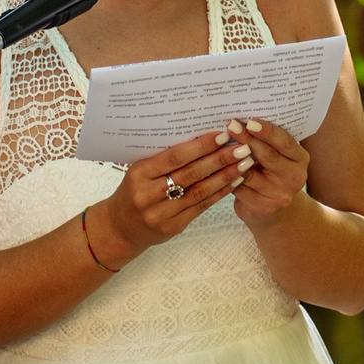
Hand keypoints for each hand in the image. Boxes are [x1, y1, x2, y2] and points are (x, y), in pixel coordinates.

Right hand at [95, 129, 246, 264]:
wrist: (119, 228)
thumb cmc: (133, 192)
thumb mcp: (139, 172)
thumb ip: (164, 159)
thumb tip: (201, 139)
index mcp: (139, 174)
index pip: (174, 158)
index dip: (200, 146)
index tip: (221, 135)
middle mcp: (147, 194)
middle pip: (189, 174)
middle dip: (218, 159)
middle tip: (240, 147)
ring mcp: (160, 214)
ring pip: (199, 192)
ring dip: (224, 176)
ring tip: (243, 163)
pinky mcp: (172, 227)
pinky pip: (200, 207)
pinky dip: (219, 193)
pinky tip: (233, 182)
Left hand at [227, 119, 309, 226]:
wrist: (272, 210)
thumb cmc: (269, 174)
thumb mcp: (277, 157)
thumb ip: (266, 142)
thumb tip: (241, 120)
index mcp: (300, 159)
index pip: (284, 142)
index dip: (267, 131)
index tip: (249, 121)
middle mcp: (295, 178)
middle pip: (268, 156)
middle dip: (247, 139)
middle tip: (231, 126)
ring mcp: (280, 195)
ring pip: (250, 173)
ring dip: (233, 158)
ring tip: (219, 145)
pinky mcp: (263, 208)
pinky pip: (240, 189)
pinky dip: (227, 177)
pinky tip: (217, 168)